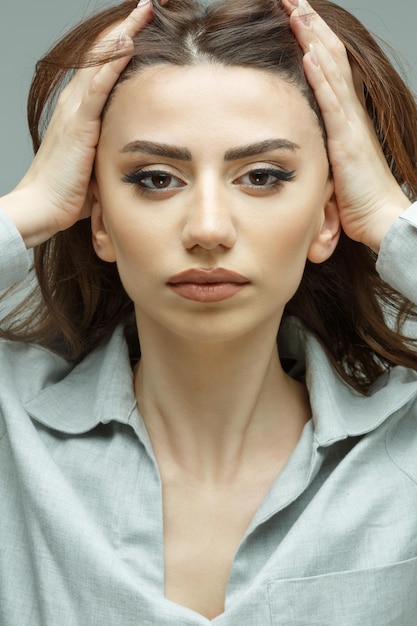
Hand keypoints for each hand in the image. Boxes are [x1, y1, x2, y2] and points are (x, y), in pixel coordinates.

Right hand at [1, 0, 153, 247]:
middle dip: (125, 26)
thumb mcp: (94, 160)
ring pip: (100, 61)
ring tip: (144, 10)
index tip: (144, 25)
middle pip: (101, 54)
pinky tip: (128, 42)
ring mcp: (75, 110)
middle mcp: (74, 102)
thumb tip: (132, 147)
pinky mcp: (79, 124)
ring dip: (123, 33)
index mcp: (79, 109)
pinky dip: (113, 63)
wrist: (43, 206)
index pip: (101, 66)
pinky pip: (98, 86)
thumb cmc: (68, 189)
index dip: (121, 43)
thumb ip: (110, 144)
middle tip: (148, 4)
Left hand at [282, 0, 410, 252]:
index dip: (313, 39)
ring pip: (331, 71)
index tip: (294, 14)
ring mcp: (350, 124)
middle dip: (311, 25)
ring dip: (313, 39)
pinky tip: (309, 54)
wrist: (379, 218)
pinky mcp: (347, 141)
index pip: (328, 67)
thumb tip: (296, 140)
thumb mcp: (331, 163)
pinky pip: (332, 103)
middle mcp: (349, 112)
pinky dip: (321, 77)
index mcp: (344, 116)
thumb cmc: (357, 197)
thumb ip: (317, 144)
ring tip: (297, 10)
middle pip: (330, 58)